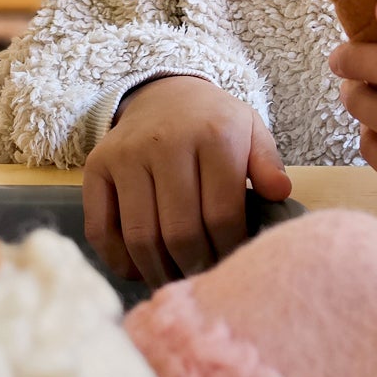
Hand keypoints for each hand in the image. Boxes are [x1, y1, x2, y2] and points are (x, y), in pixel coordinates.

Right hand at [82, 76, 292, 289]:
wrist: (165, 94)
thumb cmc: (215, 123)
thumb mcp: (251, 131)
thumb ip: (268, 162)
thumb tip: (280, 193)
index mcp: (215, 135)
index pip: (222, 213)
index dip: (228, 249)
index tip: (233, 265)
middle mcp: (166, 143)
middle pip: (180, 231)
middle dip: (195, 266)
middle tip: (203, 281)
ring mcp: (126, 155)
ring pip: (140, 235)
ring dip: (158, 271)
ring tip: (175, 282)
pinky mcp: (95, 167)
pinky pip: (101, 228)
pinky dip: (118, 260)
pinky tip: (139, 269)